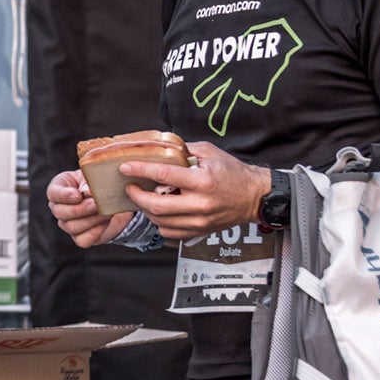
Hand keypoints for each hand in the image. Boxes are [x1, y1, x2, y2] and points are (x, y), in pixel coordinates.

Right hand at [46, 169, 134, 249]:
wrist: (114, 199)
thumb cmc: (100, 183)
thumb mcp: (95, 176)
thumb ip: (89, 182)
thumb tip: (86, 192)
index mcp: (59, 188)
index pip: (53, 193)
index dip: (64, 196)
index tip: (78, 195)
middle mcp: (59, 207)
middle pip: (60, 213)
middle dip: (80, 209)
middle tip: (96, 204)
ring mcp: (68, 224)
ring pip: (72, 227)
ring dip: (91, 220)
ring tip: (105, 212)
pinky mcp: (79, 237)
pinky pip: (82, 240)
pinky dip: (95, 232)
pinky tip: (105, 222)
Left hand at [123, 140, 266, 240]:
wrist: (253, 197)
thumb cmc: (232, 173)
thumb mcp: (210, 153)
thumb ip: (184, 150)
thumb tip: (160, 147)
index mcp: (202, 181)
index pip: (163, 175)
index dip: (140, 170)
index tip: (125, 167)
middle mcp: (199, 204)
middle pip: (156, 206)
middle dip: (137, 196)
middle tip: (131, 187)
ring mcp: (199, 221)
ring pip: (160, 221)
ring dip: (146, 209)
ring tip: (144, 198)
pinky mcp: (199, 232)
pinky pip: (170, 232)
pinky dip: (159, 222)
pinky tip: (159, 211)